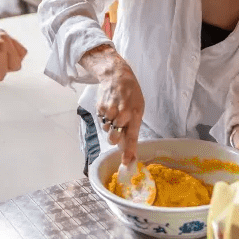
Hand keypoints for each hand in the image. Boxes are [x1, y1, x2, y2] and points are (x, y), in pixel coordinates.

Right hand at [0, 29, 26, 80]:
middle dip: (3, 68)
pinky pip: (0, 76)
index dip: (10, 62)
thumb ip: (1, 51)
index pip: (22, 53)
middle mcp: (5, 38)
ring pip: (10, 71)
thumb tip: (16, 63)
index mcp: (3, 34)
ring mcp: (1, 47)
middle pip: (18, 64)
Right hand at [88, 49, 143, 165]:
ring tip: (115, 113)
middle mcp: (122, 114)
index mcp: (135, 114)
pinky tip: (109, 107)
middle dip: (114, 138)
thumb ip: (133, 126)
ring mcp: (110, 111)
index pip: (132, 137)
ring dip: (110, 126)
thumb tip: (127, 146)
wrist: (116, 75)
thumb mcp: (138, 108)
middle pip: (114, 139)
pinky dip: (105, 118)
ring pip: (106, 130)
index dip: (129, 152)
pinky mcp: (100, 108)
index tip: (126, 164)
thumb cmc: (130, 93)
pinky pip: (102, 121)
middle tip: (117, 130)